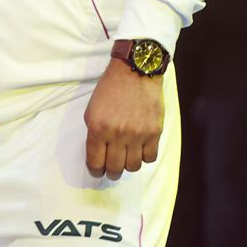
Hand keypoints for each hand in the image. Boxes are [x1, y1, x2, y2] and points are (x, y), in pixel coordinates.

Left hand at [83, 59, 164, 178]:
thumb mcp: (92, 110)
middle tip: (111, 171)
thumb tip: (98, 154)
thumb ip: (94, 133)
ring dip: (128, 166)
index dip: (95, 171)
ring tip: (126, 159)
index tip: (96, 171)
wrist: (135, 73)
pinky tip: (140, 150)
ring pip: (134, 166)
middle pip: (115, 168)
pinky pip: (150, 157)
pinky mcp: (154, 132)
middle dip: (111, 173)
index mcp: (99, 129)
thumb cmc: (110, 90)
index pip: (95, 162)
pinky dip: (145, 157)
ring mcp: (138, 134)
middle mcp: (118, 134)